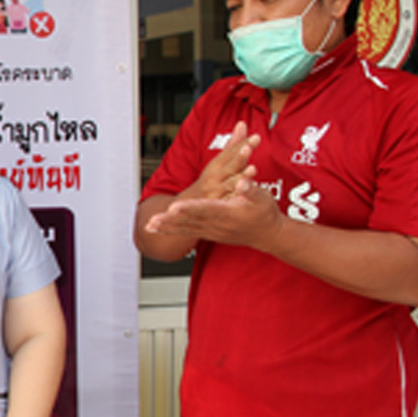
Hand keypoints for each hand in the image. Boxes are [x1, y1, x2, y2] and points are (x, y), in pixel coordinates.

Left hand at [146, 179, 284, 248]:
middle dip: (171, 221)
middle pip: (190, 222)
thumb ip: (251, 189)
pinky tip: (157, 231)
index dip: (190, 208)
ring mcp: (212, 231)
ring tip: (149, 226)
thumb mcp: (262, 197)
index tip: (175, 207)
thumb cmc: (264, 213)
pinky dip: (171, 232)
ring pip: (185, 230)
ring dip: (167, 228)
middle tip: (153, 219)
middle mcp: (217, 224)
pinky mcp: (209, 234)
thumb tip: (243, 182)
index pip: (206, 209)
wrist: (268, 234)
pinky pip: (187, 234)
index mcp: (228, 212)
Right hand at [182, 120, 260, 201]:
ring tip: (252, 170)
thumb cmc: (209, 182)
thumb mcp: (218, 163)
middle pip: (230, 165)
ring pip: (230, 184)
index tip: (256, 136)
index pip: (232, 152)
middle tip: (249, 147)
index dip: (244, 144)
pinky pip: (230, 202)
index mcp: (216, 165)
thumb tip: (242, 123)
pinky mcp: (217, 207)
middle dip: (240, 156)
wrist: (183, 208)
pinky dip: (237, 198)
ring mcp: (216, 193)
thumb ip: (233, 144)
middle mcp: (215, 177)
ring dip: (241, 177)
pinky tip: (247, 195)